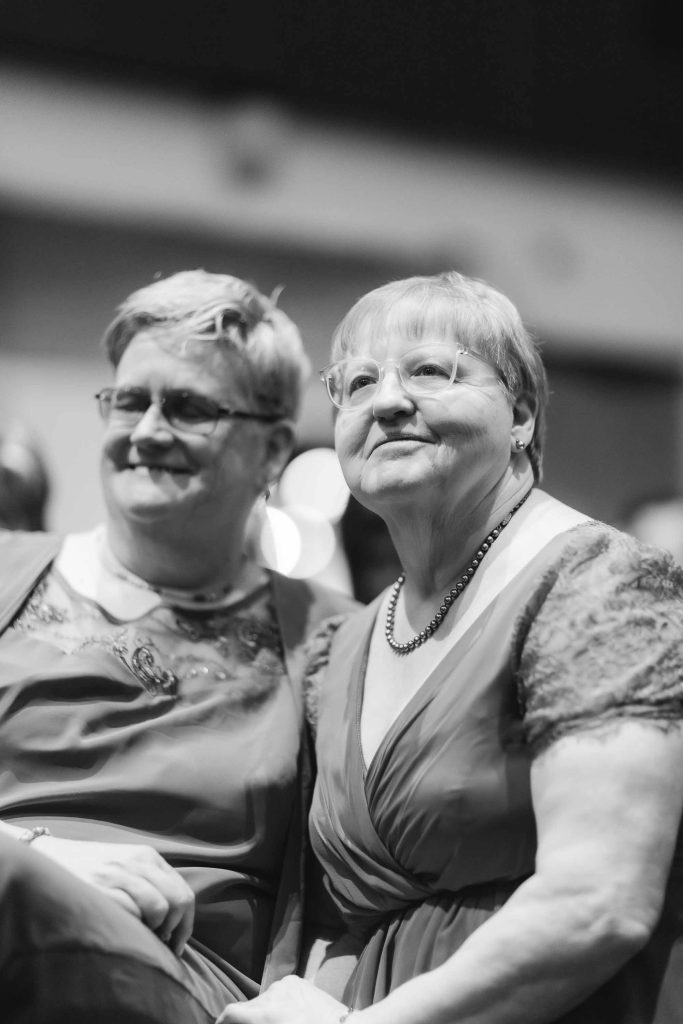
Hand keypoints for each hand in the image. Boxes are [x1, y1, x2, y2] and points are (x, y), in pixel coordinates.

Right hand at [33, 836, 194, 953]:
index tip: (176, 943)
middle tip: (161, 944)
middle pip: (177, 900)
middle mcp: (137, 863)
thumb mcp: (126, 866)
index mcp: (148, 857)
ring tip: (143, 939)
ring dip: (156, 931)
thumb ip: (150, 882)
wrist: (50, 859)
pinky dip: (133, 928)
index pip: (183, 892)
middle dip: (174, 929)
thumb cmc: (93, 870)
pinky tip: (124, 934)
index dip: (185, 924)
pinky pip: (130, 912)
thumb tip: (175, 921)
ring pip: (159, 907)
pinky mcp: (99, 889)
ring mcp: (118, 875)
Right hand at [217, 976, 349, 1023]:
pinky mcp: (297, 980)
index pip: (230, 1012)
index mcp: (266, 1013)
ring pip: (264, 1000)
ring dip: (263, 1013)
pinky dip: (277, 1004)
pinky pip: (279, 993)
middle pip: (248, 1007)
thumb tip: (244, 1021)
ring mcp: (286, 984)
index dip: (221, 1022)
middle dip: (246, 1021)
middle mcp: (272, 993)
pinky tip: (288, 1017)